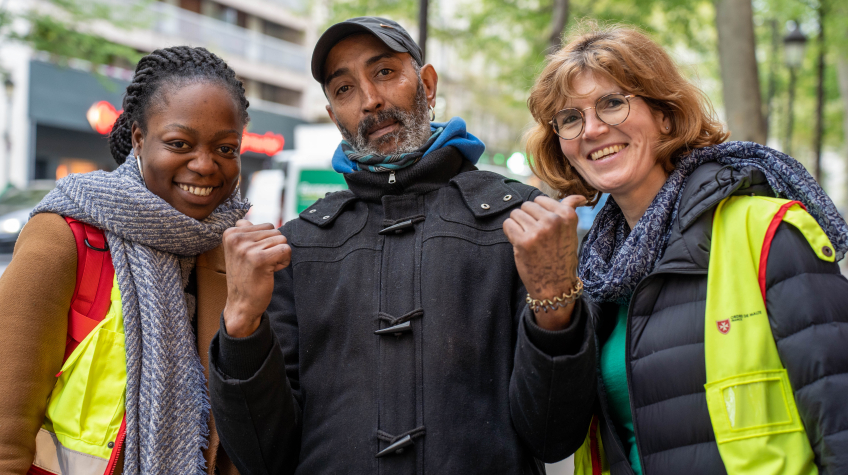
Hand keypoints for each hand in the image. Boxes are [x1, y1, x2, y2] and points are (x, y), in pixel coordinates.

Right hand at [222, 220, 290, 337]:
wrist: (241, 304)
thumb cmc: (245, 277)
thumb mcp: (239, 250)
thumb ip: (244, 232)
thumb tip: (246, 218)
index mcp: (230, 233)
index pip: (266, 225)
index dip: (267, 243)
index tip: (254, 258)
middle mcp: (236, 237)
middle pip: (275, 231)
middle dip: (274, 248)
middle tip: (261, 265)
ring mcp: (246, 248)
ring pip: (282, 240)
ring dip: (279, 256)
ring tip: (264, 268)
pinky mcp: (259, 259)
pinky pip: (286, 250)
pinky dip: (284, 262)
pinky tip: (271, 272)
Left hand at [502, 195, 586, 329]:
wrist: (556, 286)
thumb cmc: (561, 257)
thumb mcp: (570, 232)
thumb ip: (569, 211)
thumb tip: (580, 197)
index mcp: (567, 215)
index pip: (540, 199)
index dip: (538, 214)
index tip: (545, 229)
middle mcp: (554, 221)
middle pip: (526, 206)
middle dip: (527, 219)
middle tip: (536, 237)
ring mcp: (538, 231)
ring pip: (516, 214)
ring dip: (518, 226)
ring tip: (529, 241)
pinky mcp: (524, 241)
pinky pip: (508, 225)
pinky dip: (510, 234)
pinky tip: (520, 244)